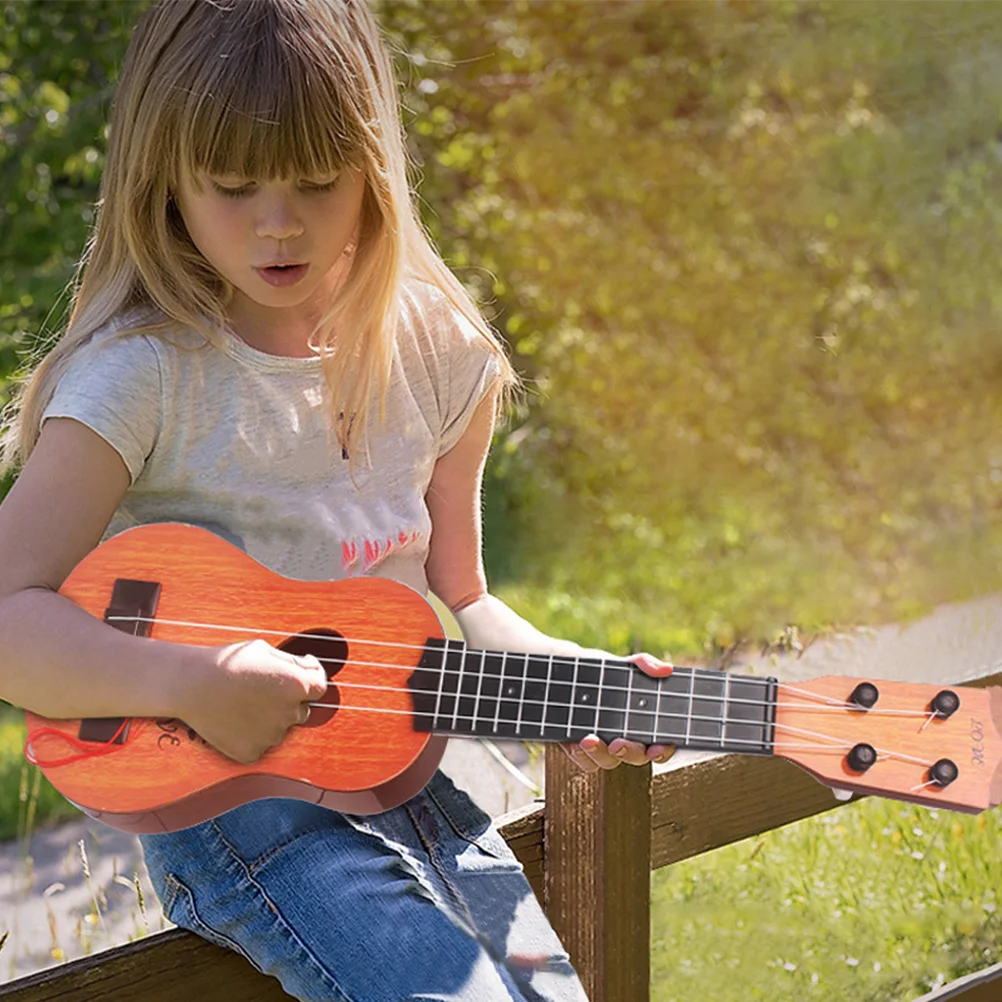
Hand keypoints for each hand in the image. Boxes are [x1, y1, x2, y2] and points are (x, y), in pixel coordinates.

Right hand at [177, 639, 328, 763]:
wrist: (191, 685)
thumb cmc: (227, 663)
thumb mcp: (265, 650)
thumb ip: (294, 663)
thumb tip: (312, 669)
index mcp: (296, 685)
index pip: (320, 687)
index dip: (311, 678)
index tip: (298, 672)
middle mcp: (288, 713)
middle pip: (301, 710)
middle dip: (288, 700)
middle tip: (261, 689)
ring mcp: (271, 736)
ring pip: (280, 728)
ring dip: (270, 718)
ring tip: (243, 702)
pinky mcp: (252, 752)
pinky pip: (261, 744)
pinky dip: (253, 734)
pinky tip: (236, 718)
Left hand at [560, 652, 676, 772]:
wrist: (572, 675)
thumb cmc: (604, 673)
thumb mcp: (624, 665)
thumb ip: (645, 665)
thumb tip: (666, 670)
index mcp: (643, 723)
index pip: (661, 744)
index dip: (662, 751)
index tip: (655, 749)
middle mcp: (628, 739)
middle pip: (637, 757)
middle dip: (629, 753)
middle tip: (617, 744)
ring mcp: (606, 746)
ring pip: (608, 762)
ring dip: (599, 754)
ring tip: (588, 739)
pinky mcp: (583, 750)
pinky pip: (585, 761)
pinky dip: (580, 754)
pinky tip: (574, 741)